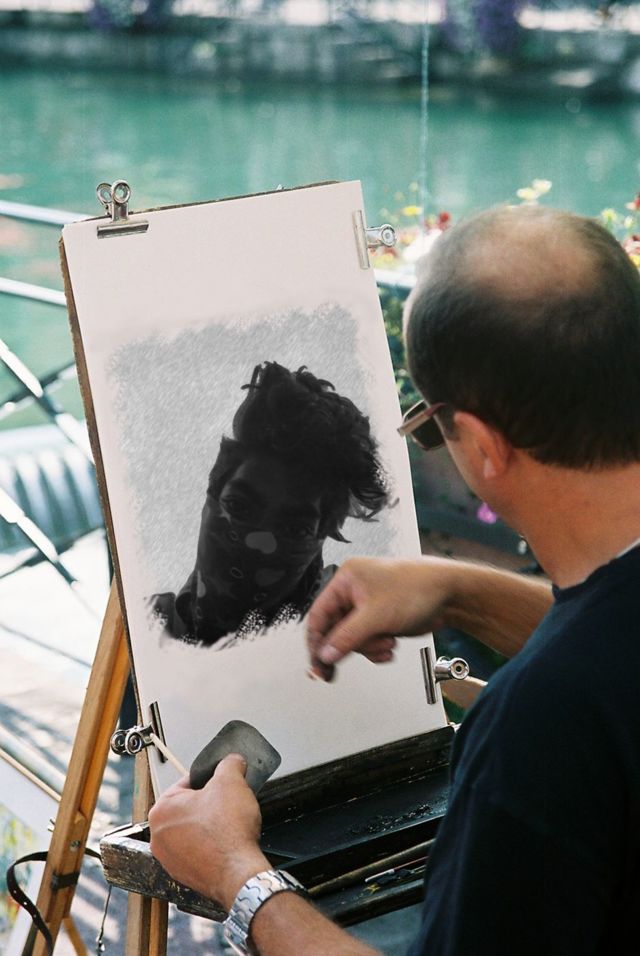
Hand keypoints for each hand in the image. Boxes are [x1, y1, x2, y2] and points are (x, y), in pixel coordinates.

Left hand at [148, 754, 269, 909]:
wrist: (238, 873)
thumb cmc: (228, 833)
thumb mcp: (232, 781)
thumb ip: (229, 764)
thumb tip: (232, 761)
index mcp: (161, 809)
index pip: (186, 783)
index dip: (209, 781)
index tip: (222, 785)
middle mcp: (159, 836)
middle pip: (188, 808)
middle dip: (208, 804)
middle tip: (227, 805)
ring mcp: (169, 859)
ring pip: (191, 831)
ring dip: (208, 826)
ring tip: (227, 825)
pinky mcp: (183, 875)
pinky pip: (196, 851)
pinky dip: (210, 847)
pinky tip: (225, 844)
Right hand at [306, 556, 453, 680]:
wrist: (450, 594)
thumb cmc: (417, 588)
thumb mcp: (376, 616)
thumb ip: (347, 637)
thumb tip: (325, 655)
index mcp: (346, 580)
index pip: (319, 614)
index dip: (316, 642)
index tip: (317, 665)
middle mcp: (354, 591)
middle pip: (335, 630)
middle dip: (351, 646)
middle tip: (338, 670)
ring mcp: (367, 606)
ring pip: (353, 639)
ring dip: (369, 647)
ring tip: (387, 644)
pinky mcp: (380, 619)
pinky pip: (368, 641)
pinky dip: (378, 648)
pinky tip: (390, 646)